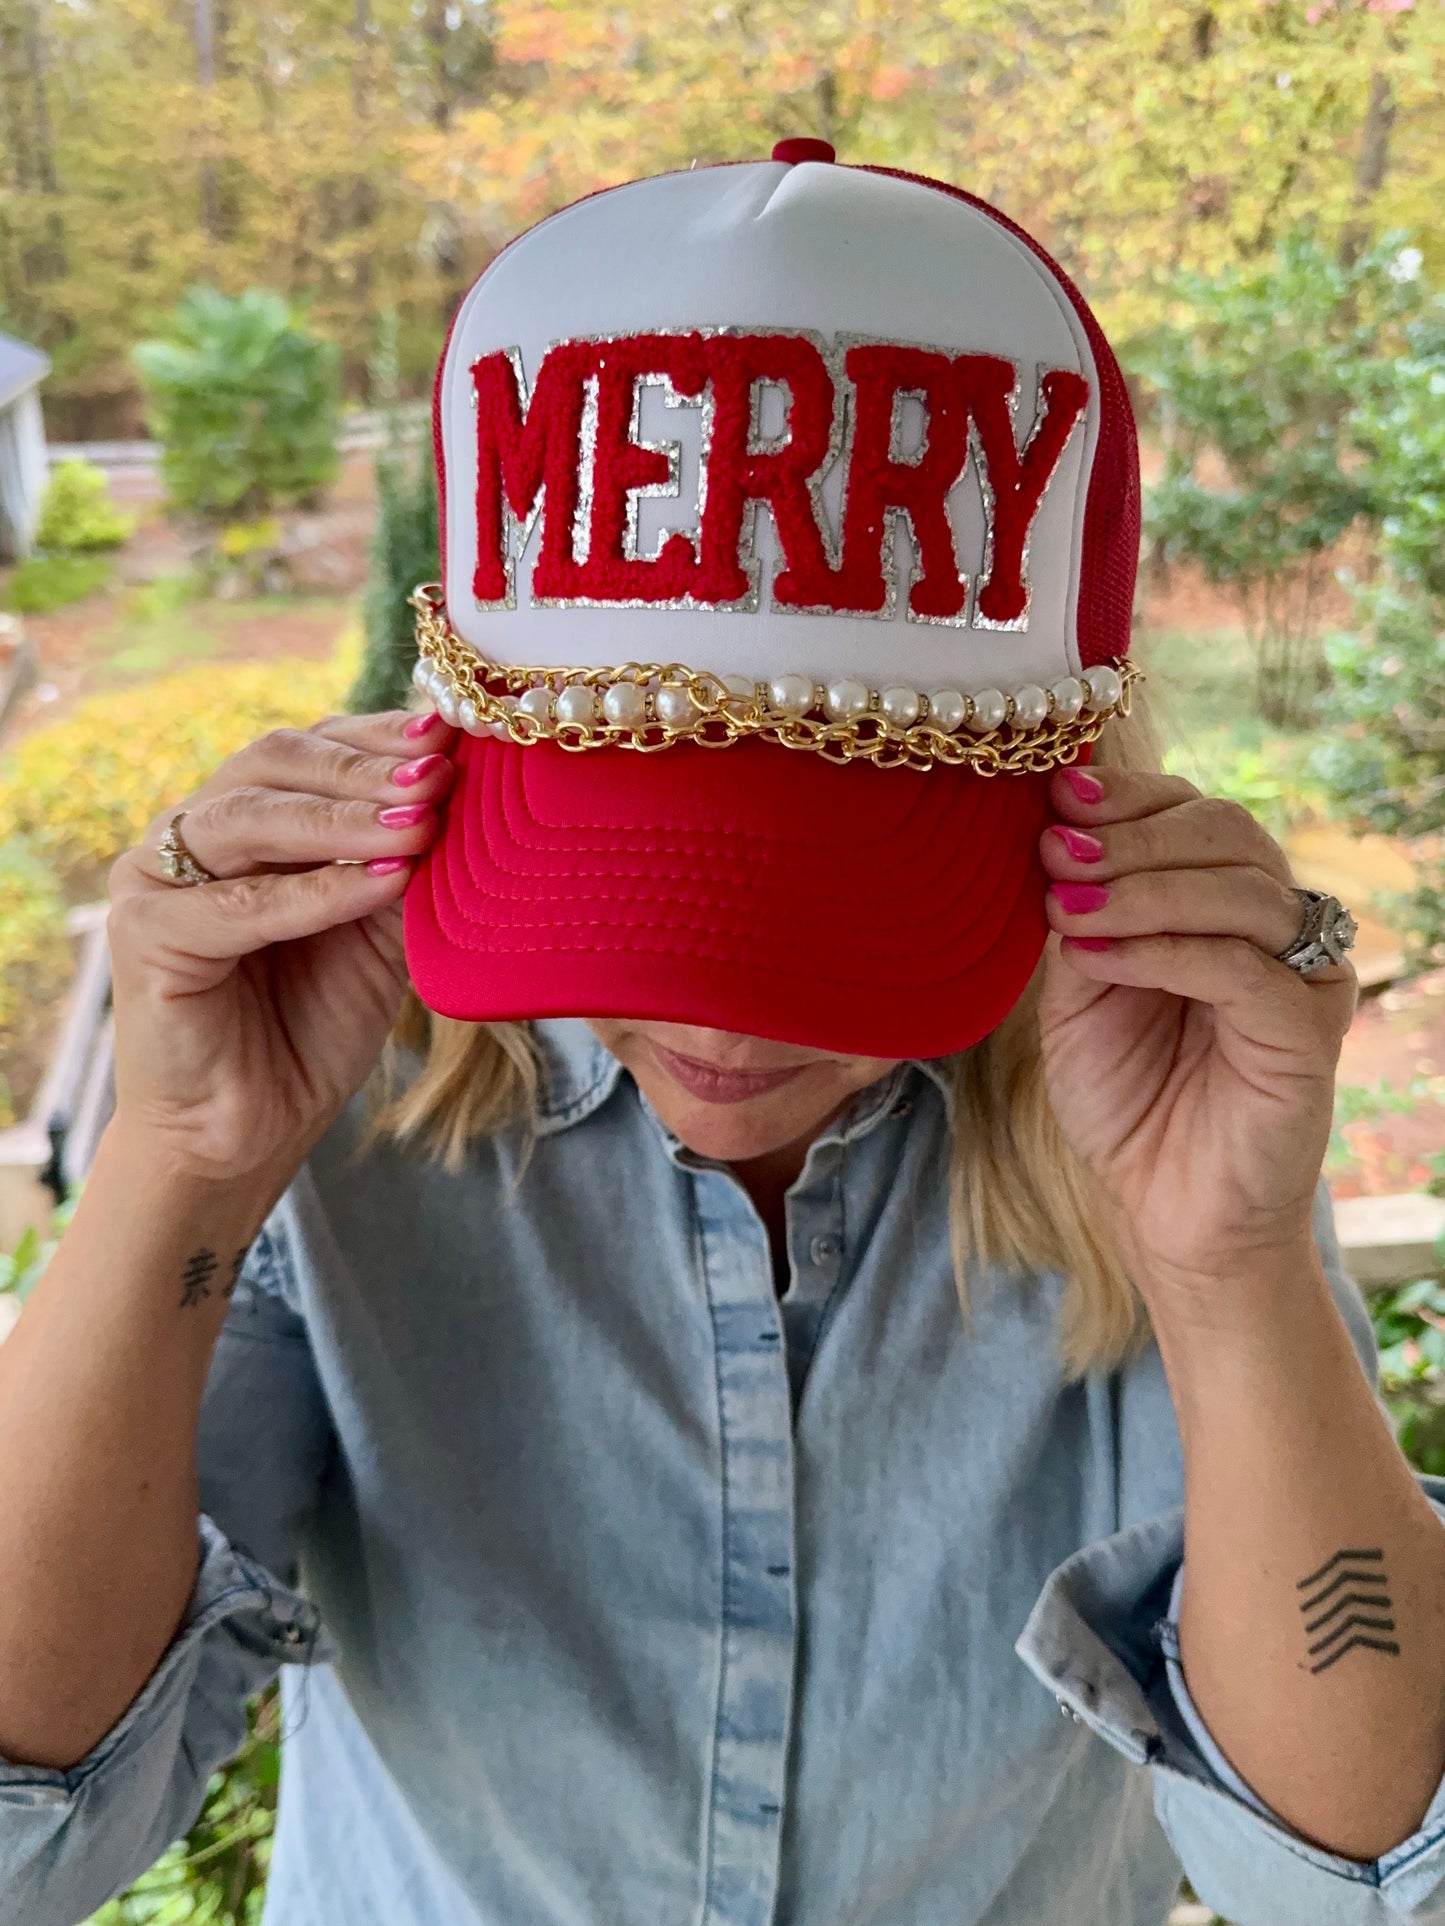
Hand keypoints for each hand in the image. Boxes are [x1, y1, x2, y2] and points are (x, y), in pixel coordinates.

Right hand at [106, 709, 454, 1183]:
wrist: (249, 1131)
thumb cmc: (312, 1026)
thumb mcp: (382, 933)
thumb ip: (408, 865)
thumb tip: (468, 792)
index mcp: (250, 818)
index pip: (312, 748)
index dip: (379, 736)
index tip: (451, 734)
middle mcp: (196, 832)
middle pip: (276, 762)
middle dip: (365, 767)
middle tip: (438, 777)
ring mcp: (159, 877)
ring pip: (251, 817)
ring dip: (343, 819)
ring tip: (418, 824)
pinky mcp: (142, 934)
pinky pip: (238, 905)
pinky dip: (315, 891)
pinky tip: (381, 882)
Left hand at [1036, 766, 1355, 1319]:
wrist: (1163, 1211)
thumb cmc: (1125, 1101)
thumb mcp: (1078, 998)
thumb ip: (1078, 920)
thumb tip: (1054, 838)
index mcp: (1221, 904)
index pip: (1192, 813)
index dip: (1129, 796)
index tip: (1056, 796)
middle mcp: (1273, 927)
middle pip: (1225, 831)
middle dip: (1130, 834)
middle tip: (1053, 851)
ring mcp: (1301, 976)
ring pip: (1239, 889)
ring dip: (1140, 888)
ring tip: (1063, 906)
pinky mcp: (1309, 1033)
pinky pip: (1243, 967)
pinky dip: (1164, 951)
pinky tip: (1097, 955)